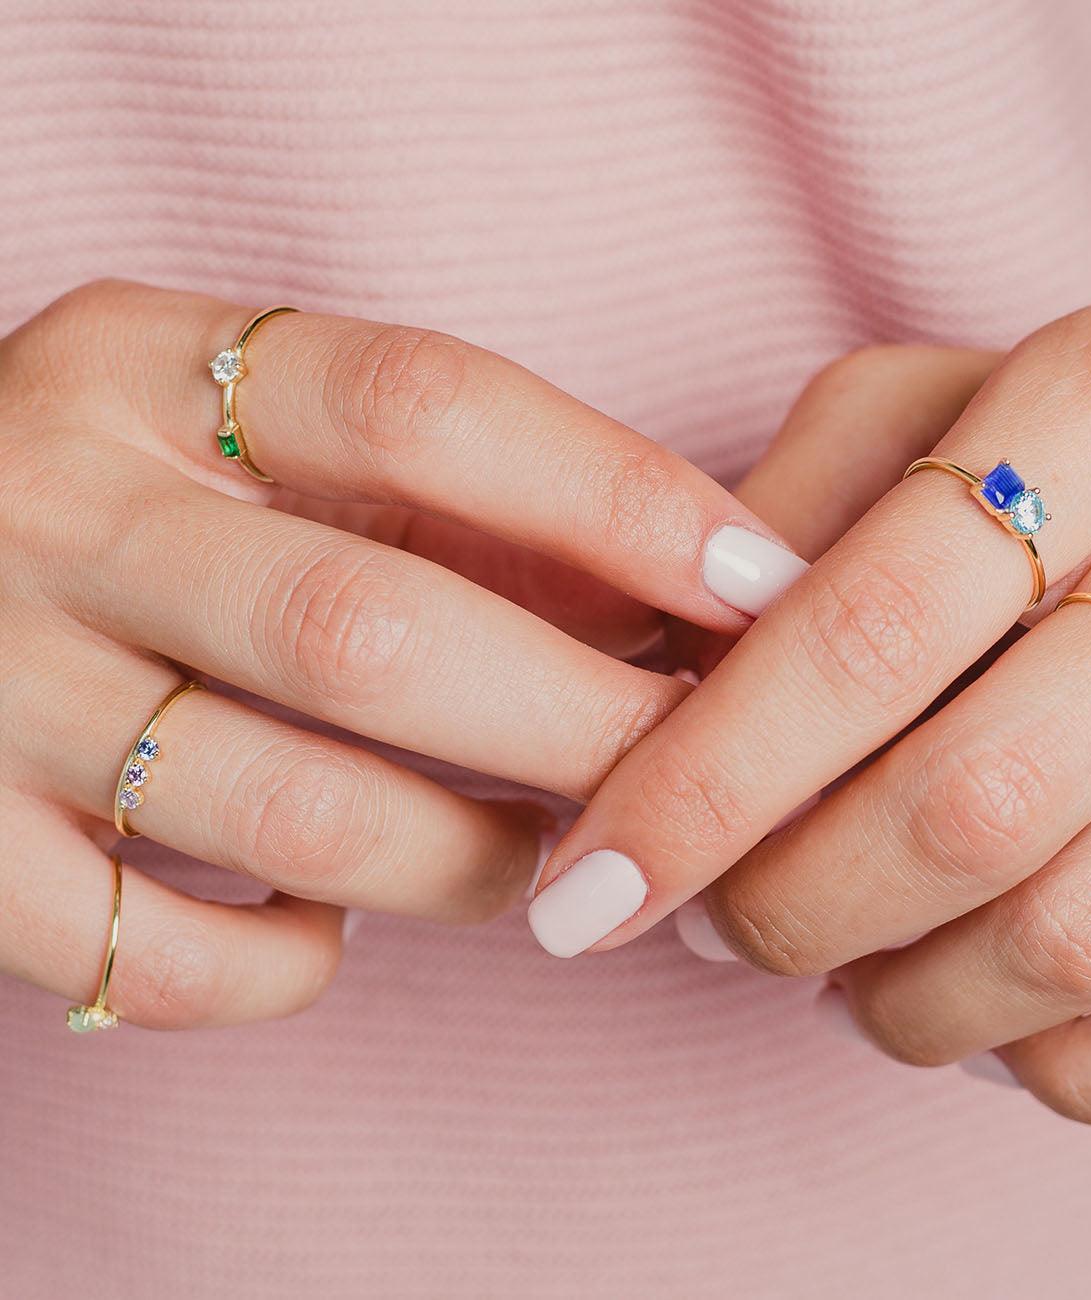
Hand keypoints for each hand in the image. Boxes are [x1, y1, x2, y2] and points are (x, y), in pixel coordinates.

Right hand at [0, 279, 799, 1028]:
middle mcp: (49, 508)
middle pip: (373, 634)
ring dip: (469, 862)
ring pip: (295, 819)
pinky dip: (287, 968)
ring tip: (539, 855)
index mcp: (147, 367)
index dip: (621, 501)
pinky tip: (332, 927)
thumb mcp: (268, 436)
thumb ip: (463, 502)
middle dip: (581, 725)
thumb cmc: (146, 498)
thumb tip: (688, 600)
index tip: (757, 589)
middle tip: (693, 772)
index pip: (428, 407)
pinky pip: (158, 960)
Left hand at [529, 304, 1090, 1122]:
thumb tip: (646, 699)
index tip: (587, 888)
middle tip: (711, 928)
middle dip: (788, 909)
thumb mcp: (914, 403)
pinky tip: (987, 1027)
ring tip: (832, 974)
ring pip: (1079, 933)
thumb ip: (768, 527)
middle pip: (964, 807)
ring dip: (908, 1000)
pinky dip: (1074, 1069)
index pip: (861, 637)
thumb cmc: (1067, 433)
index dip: (700, 786)